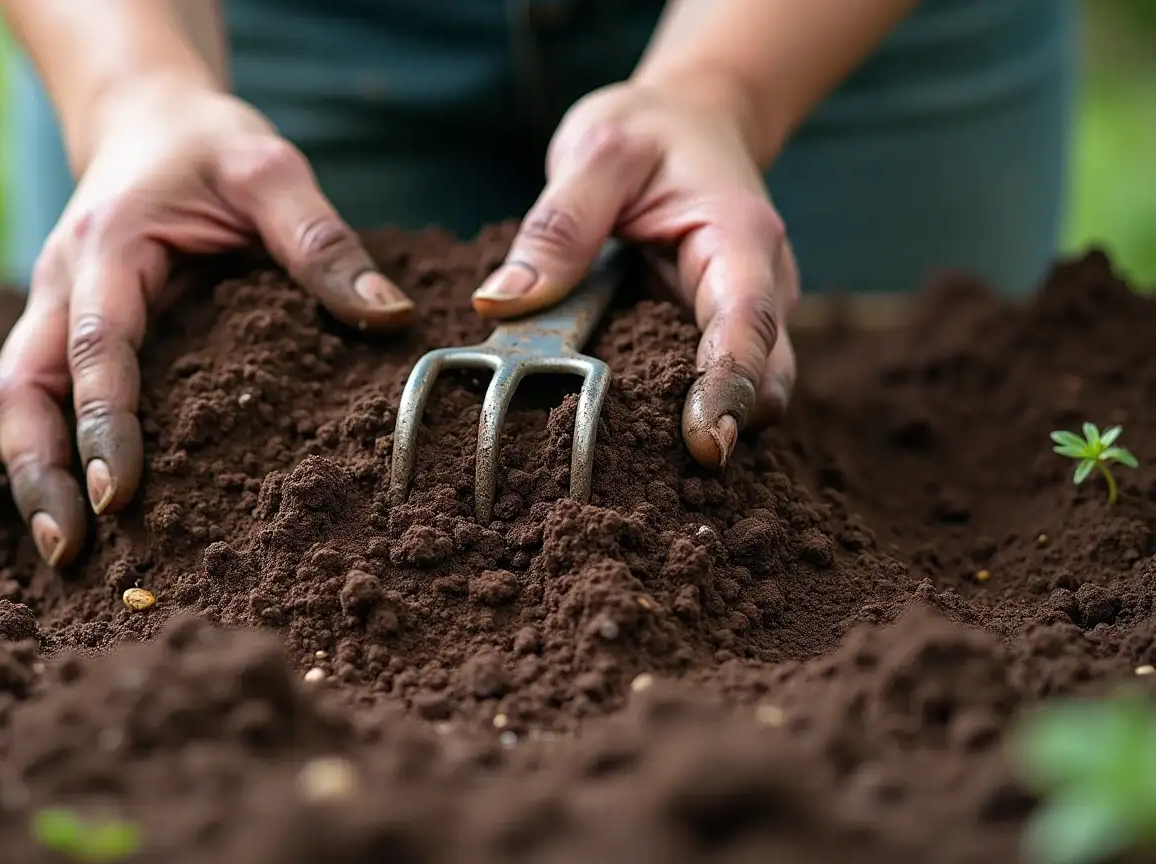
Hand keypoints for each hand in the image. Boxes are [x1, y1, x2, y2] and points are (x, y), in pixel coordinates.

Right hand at [0, 86, 413, 566]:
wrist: (145, 118)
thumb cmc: (206, 145)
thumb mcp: (269, 170)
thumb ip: (321, 240)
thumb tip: (390, 317)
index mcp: (106, 247)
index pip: (96, 343)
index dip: (104, 420)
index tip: (117, 494)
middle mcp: (60, 285)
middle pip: (20, 389)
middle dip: (36, 474)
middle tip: (68, 553)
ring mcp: (51, 311)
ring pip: (16, 402)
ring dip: (31, 478)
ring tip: (65, 557)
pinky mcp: (61, 333)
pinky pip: (41, 400)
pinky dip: (49, 459)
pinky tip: (80, 517)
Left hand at [471, 80, 797, 468]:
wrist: (690, 125)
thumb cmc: (647, 133)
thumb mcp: (598, 152)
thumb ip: (558, 224)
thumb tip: (502, 305)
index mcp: (739, 239)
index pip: (747, 324)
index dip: (729, 388)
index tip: (704, 444)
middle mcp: (759, 288)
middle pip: (762, 380)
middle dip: (723, 432)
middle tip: (660, 487)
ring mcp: (744, 321)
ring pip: (746, 397)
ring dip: (703, 434)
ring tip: (637, 485)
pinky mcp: (714, 342)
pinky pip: (708, 392)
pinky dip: (681, 421)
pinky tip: (628, 456)